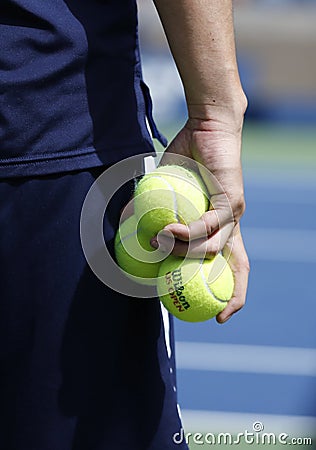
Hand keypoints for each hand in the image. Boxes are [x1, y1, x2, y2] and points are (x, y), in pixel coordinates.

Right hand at [154, 109, 248, 320]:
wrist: (206, 126)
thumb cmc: (186, 157)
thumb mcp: (162, 190)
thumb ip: (148, 211)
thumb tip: (124, 228)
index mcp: (218, 226)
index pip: (227, 263)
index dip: (226, 289)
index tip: (217, 314)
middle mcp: (230, 224)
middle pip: (239, 266)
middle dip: (234, 295)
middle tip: (219, 316)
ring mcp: (234, 214)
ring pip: (212, 248)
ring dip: (183, 252)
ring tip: (158, 244)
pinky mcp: (233, 201)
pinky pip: (209, 225)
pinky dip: (187, 232)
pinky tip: (167, 230)